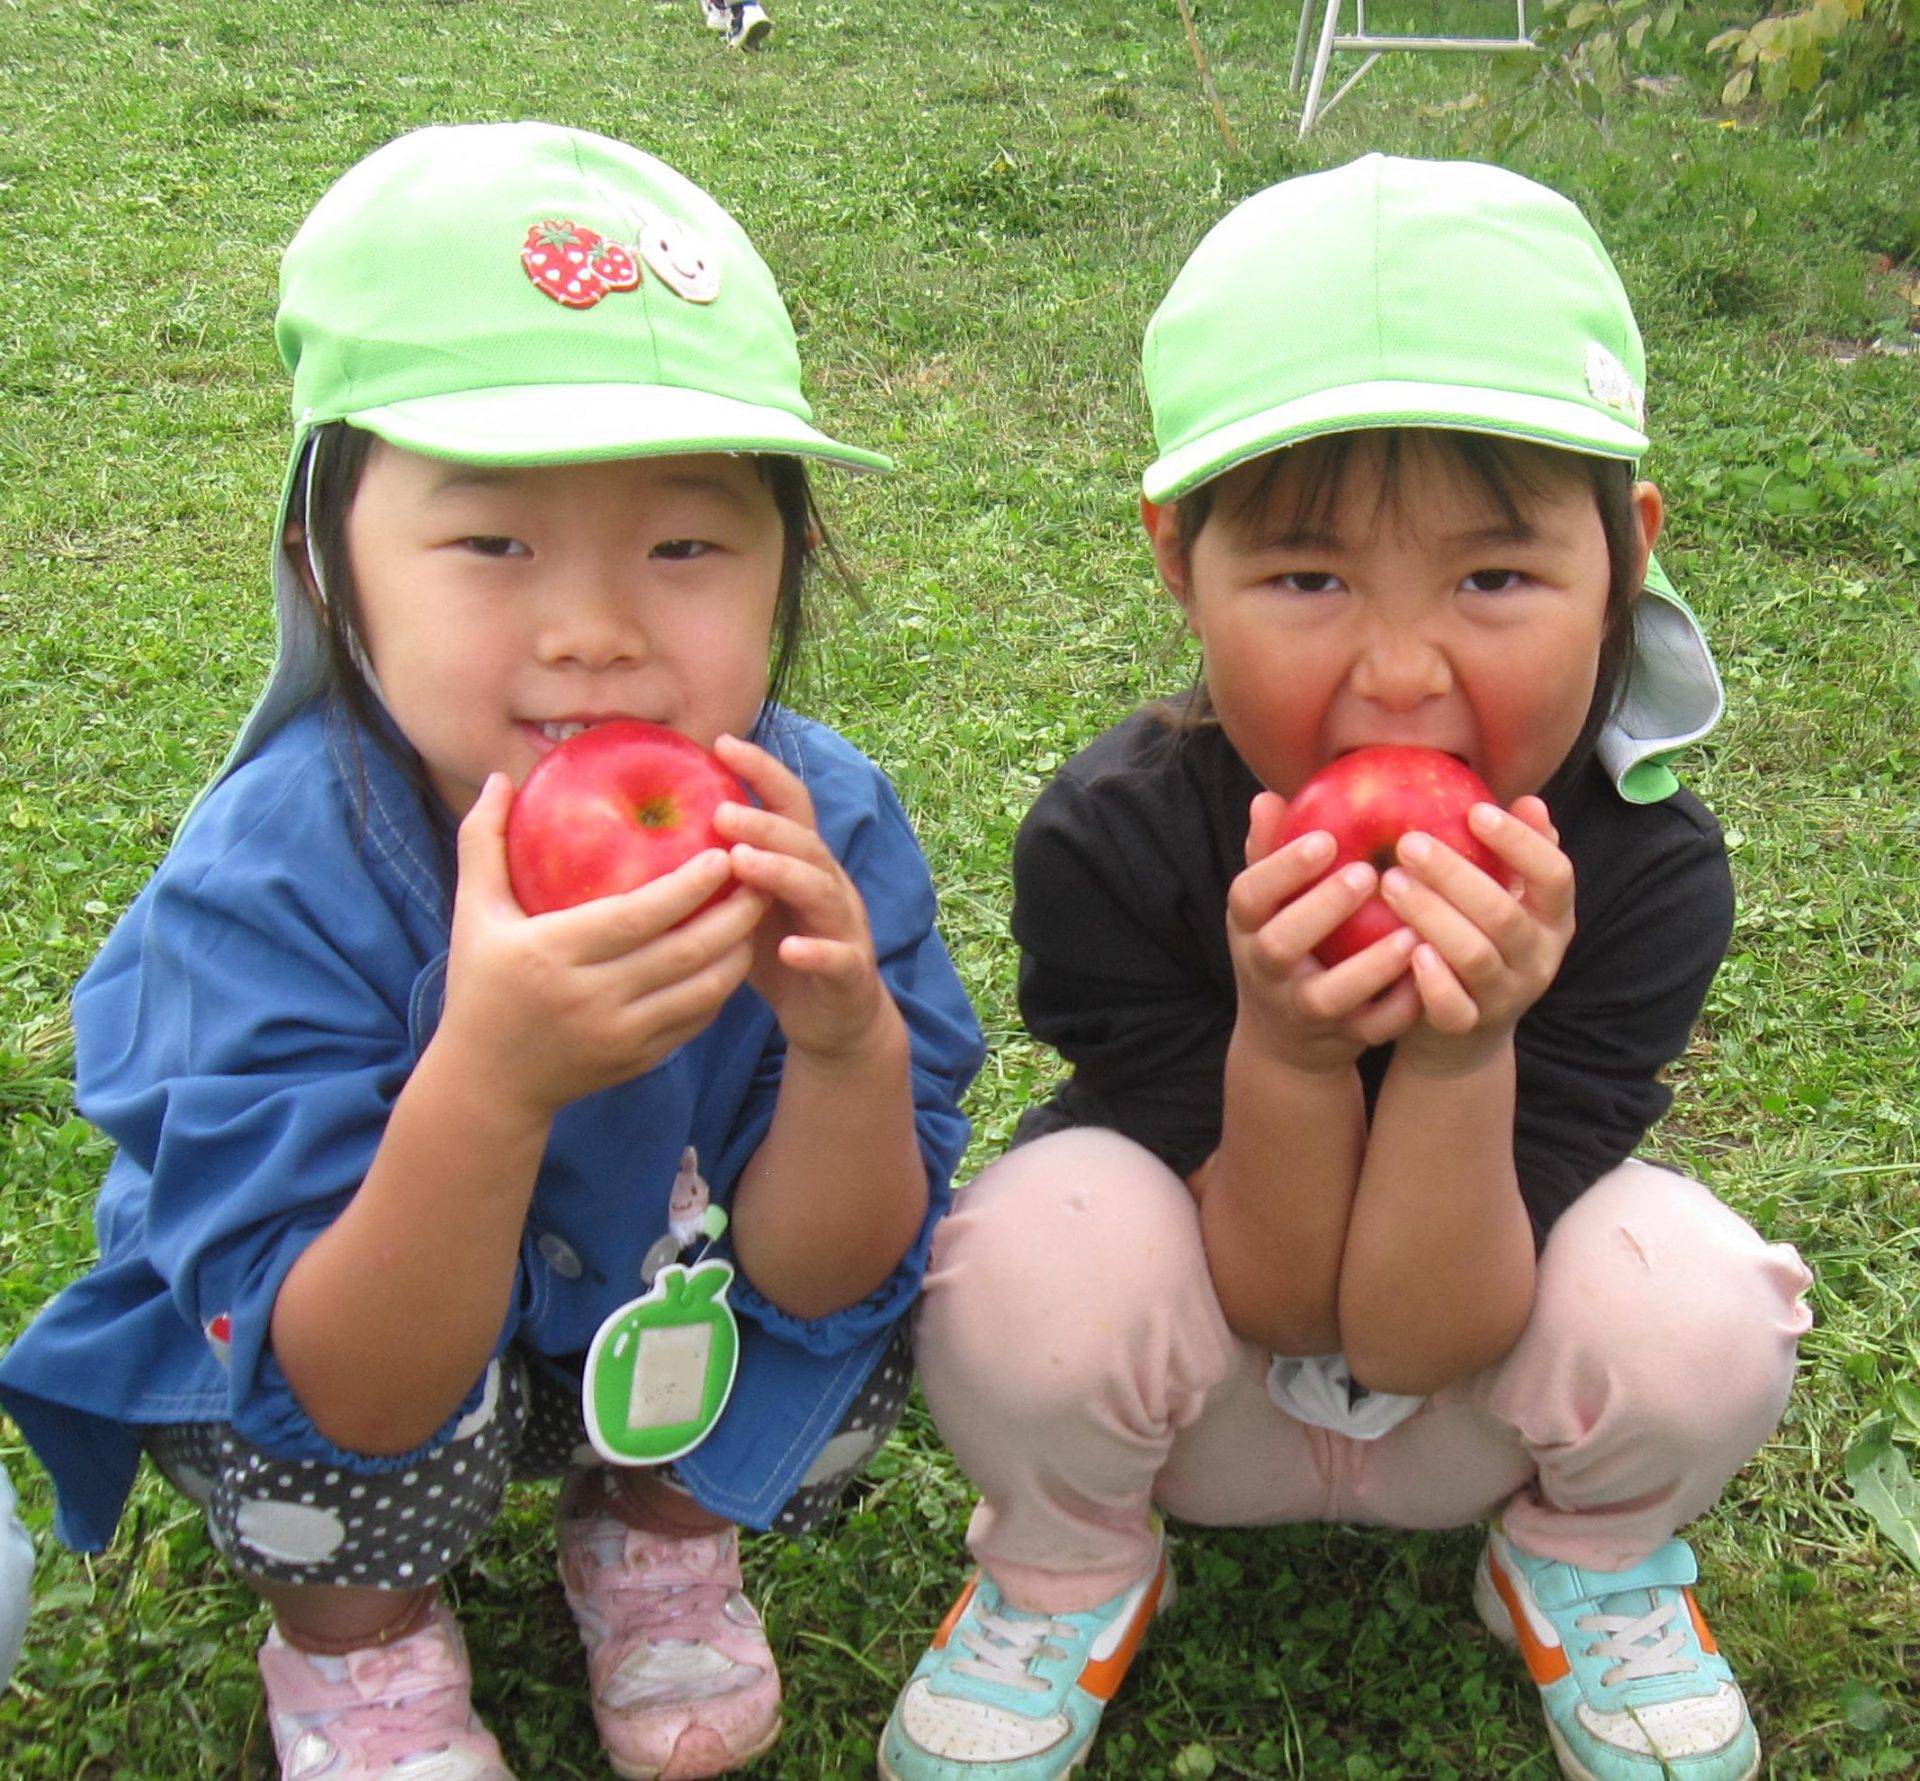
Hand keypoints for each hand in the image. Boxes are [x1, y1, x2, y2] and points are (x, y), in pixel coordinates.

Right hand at [436, 774, 767, 1118]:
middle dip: (734, 913)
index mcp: (552, 955)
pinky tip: (733, 954)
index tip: (722, 854)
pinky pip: (696, 1019)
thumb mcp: (473, 913)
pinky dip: (722, 986)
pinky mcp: (639, 1059)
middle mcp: (592, 999)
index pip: (637, 917)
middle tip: (762, 874)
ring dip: (738, 950)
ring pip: (703, 991)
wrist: (488, 1083)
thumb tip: (500, 777)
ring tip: (757, 910)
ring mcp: (620, 1036)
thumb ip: (483, 841)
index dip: (687, 887)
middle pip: (684, 953)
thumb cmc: (480, 985)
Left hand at [710, 733, 894, 1064]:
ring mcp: (844, 927)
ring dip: (784, 872)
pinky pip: (838, 957)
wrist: (837, 1021)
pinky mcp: (850, 972)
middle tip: (719, 811)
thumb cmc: (783, 957)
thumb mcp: (748, 908)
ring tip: (743, 864)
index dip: (761, 772)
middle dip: (765, 823)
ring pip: (822, 890)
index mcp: (804, 864)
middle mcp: (829, 886)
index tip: (720, 743)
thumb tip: (650, 835)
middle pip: (804, 842)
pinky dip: (815, 950)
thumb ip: (721, 874)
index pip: (790, 805)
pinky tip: (789, 949)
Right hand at [1225, 790, 1425, 1074]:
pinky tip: (1431, 974)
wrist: (1284, 1040)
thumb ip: (1269, 854)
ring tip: (1409, 933)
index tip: (1324, 839)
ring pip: (1328, 996)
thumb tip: (1267, 797)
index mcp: (1247, 927)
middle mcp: (1266, 971)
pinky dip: (1400, 1008)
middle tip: (1368, 874)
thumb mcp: (1265, 906)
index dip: (1280, 869)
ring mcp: (1302, 1010)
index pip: (1248, 895)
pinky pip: (1371, 1029)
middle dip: (1322, 910)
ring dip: (1369, 967)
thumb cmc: (1284, 944)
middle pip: (1280, 944)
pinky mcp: (1341, 1039)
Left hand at [1374, 795, 1575, 1074]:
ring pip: (1476, 956)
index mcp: (1554, 920)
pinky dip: (1433, 982)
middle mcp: (1538, 958)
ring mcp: (1505, 997)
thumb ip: (1516, 857)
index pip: (1555, 875)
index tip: (1476, 811)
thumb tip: (1530, 800)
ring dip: (1431, 916)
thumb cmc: (1478, 942)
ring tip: (1390, 883)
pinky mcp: (1469, 1028)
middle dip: (1454, 875)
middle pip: (1504, 914)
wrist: (1462, 1035)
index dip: (1520, 843)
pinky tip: (1408, 951)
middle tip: (1408, 842)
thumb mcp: (1506, 901)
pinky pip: (1455, 1009)